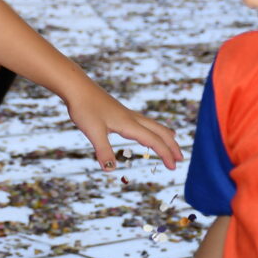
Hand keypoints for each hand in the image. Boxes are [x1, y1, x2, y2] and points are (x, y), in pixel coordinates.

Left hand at [65, 87, 182, 169]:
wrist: (77, 87)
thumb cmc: (85, 107)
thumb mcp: (93, 132)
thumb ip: (103, 151)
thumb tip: (110, 170)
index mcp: (129, 124)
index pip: (154, 141)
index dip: (165, 154)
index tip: (173, 167)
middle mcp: (132, 118)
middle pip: (159, 131)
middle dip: (171, 145)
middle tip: (180, 159)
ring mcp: (126, 114)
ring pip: (153, 125)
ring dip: (164, 136)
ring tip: (173, 142)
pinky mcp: (120, 112)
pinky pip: (143, 122)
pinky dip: (152, 129)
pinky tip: (146, 131)